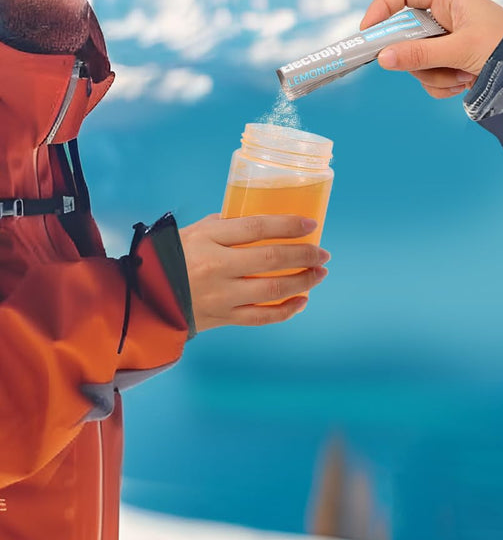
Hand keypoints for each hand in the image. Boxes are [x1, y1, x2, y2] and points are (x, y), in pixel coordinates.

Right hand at [178, 214, 329, 331]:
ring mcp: (220, 296)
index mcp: (207, 239)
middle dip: (304, 255)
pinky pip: (261, 317)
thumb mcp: (193, 231)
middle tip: (323, 253)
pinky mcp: (221, 318)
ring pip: (272, 290)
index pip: (256, 228)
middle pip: (271, 259)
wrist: (142, 299)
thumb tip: (262, 221)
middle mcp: (215, 268)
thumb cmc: (169, 258)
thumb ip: (226, 225)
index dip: (288, 225)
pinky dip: (286, 310)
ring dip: (303, 281)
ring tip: (319, 274)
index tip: (311, 225)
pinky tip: (302, 300)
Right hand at [359, 0, 502, 98]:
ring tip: (464, 76)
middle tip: (429, 66)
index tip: (368, 33)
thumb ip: (420, 54)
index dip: (382, 8)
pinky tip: (465, 84)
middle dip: (417, 57)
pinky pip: (430, 76)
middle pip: (406, 34)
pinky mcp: (452, 62)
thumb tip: (383, 58)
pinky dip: (443, 85)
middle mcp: (446, 17)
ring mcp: (447, 41)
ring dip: (436, 74)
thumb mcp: (461, 50)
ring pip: (416, 60)